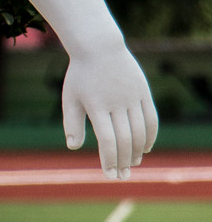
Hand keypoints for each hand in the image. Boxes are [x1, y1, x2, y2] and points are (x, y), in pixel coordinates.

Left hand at [62, 47, 157, 178]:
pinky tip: (145, 148)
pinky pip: (151, 118)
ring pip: (141, 131)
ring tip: (132, 163)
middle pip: (125, 139)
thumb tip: (74, 147)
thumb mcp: (70, 98)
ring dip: (137, 151)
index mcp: (97, 106)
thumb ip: (72, 123)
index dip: (109, 160)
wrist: (98, 46)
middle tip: (122, 176)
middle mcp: (117, 102)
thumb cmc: (80, 74)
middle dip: (123, 161)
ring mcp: (132, 96)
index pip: (107, 141)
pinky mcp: (143, 91)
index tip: (110, 174)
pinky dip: (150, 136)